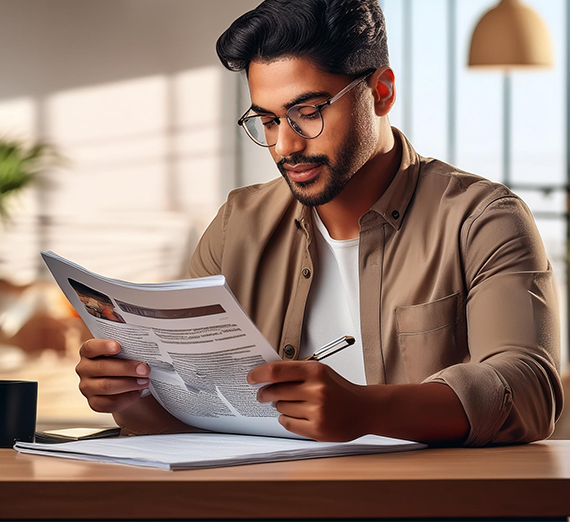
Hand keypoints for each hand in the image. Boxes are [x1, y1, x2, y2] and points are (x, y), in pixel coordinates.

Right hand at [75, 339, 149, 413]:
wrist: (125, 382)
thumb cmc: (124, 361)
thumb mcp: (124, 352)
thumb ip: (127, 348)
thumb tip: (143, 348)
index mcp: (88, 352)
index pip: (90, 347)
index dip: (103, 346)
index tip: (118, 347)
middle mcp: (84, 369)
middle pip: (102, 368)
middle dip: (126, 368)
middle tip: (145, 369)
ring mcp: (87, 387)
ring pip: (106, 386)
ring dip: (129, 384)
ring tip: (144, 381)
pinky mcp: (94, 403)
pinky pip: (110, 402)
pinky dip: (127, 397)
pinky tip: (137, 392)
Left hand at [248, 361, 367, 441]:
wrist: (365, 409)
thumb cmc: (340, 390)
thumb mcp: (320, 372)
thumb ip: (296, 372)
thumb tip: (267, 375)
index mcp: (315, 371)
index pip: (276, 370)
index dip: (259, 374)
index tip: (251, 378)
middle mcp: (316, 390)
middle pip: (274, 391)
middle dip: (265, 393)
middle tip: (263, 394)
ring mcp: (317, 411)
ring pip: (280, 408)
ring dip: (280, 406)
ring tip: (293, 404)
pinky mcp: (317, 429)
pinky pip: (287, 423)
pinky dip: (287, 419)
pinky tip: (296, 415)